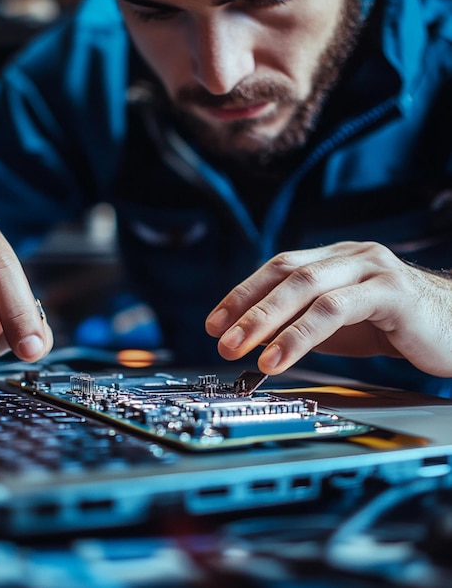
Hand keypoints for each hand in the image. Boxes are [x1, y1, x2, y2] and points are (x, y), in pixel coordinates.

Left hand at [205, 241, 451, 376]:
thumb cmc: (396, 328)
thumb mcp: (339, 325)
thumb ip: (302, 322)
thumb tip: (253, 337)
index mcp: (334, 258)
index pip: (277, 268)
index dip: (242, 294)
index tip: (214, 323)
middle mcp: (350, 255)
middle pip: (285, 272)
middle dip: (247, 307)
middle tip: (220, 338)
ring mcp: (371, 268)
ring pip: (306, 287)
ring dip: (267, 321)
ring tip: (241, 350)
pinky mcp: (390, 291)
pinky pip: (335, 309)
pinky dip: (300, 335)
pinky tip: (278, 357)